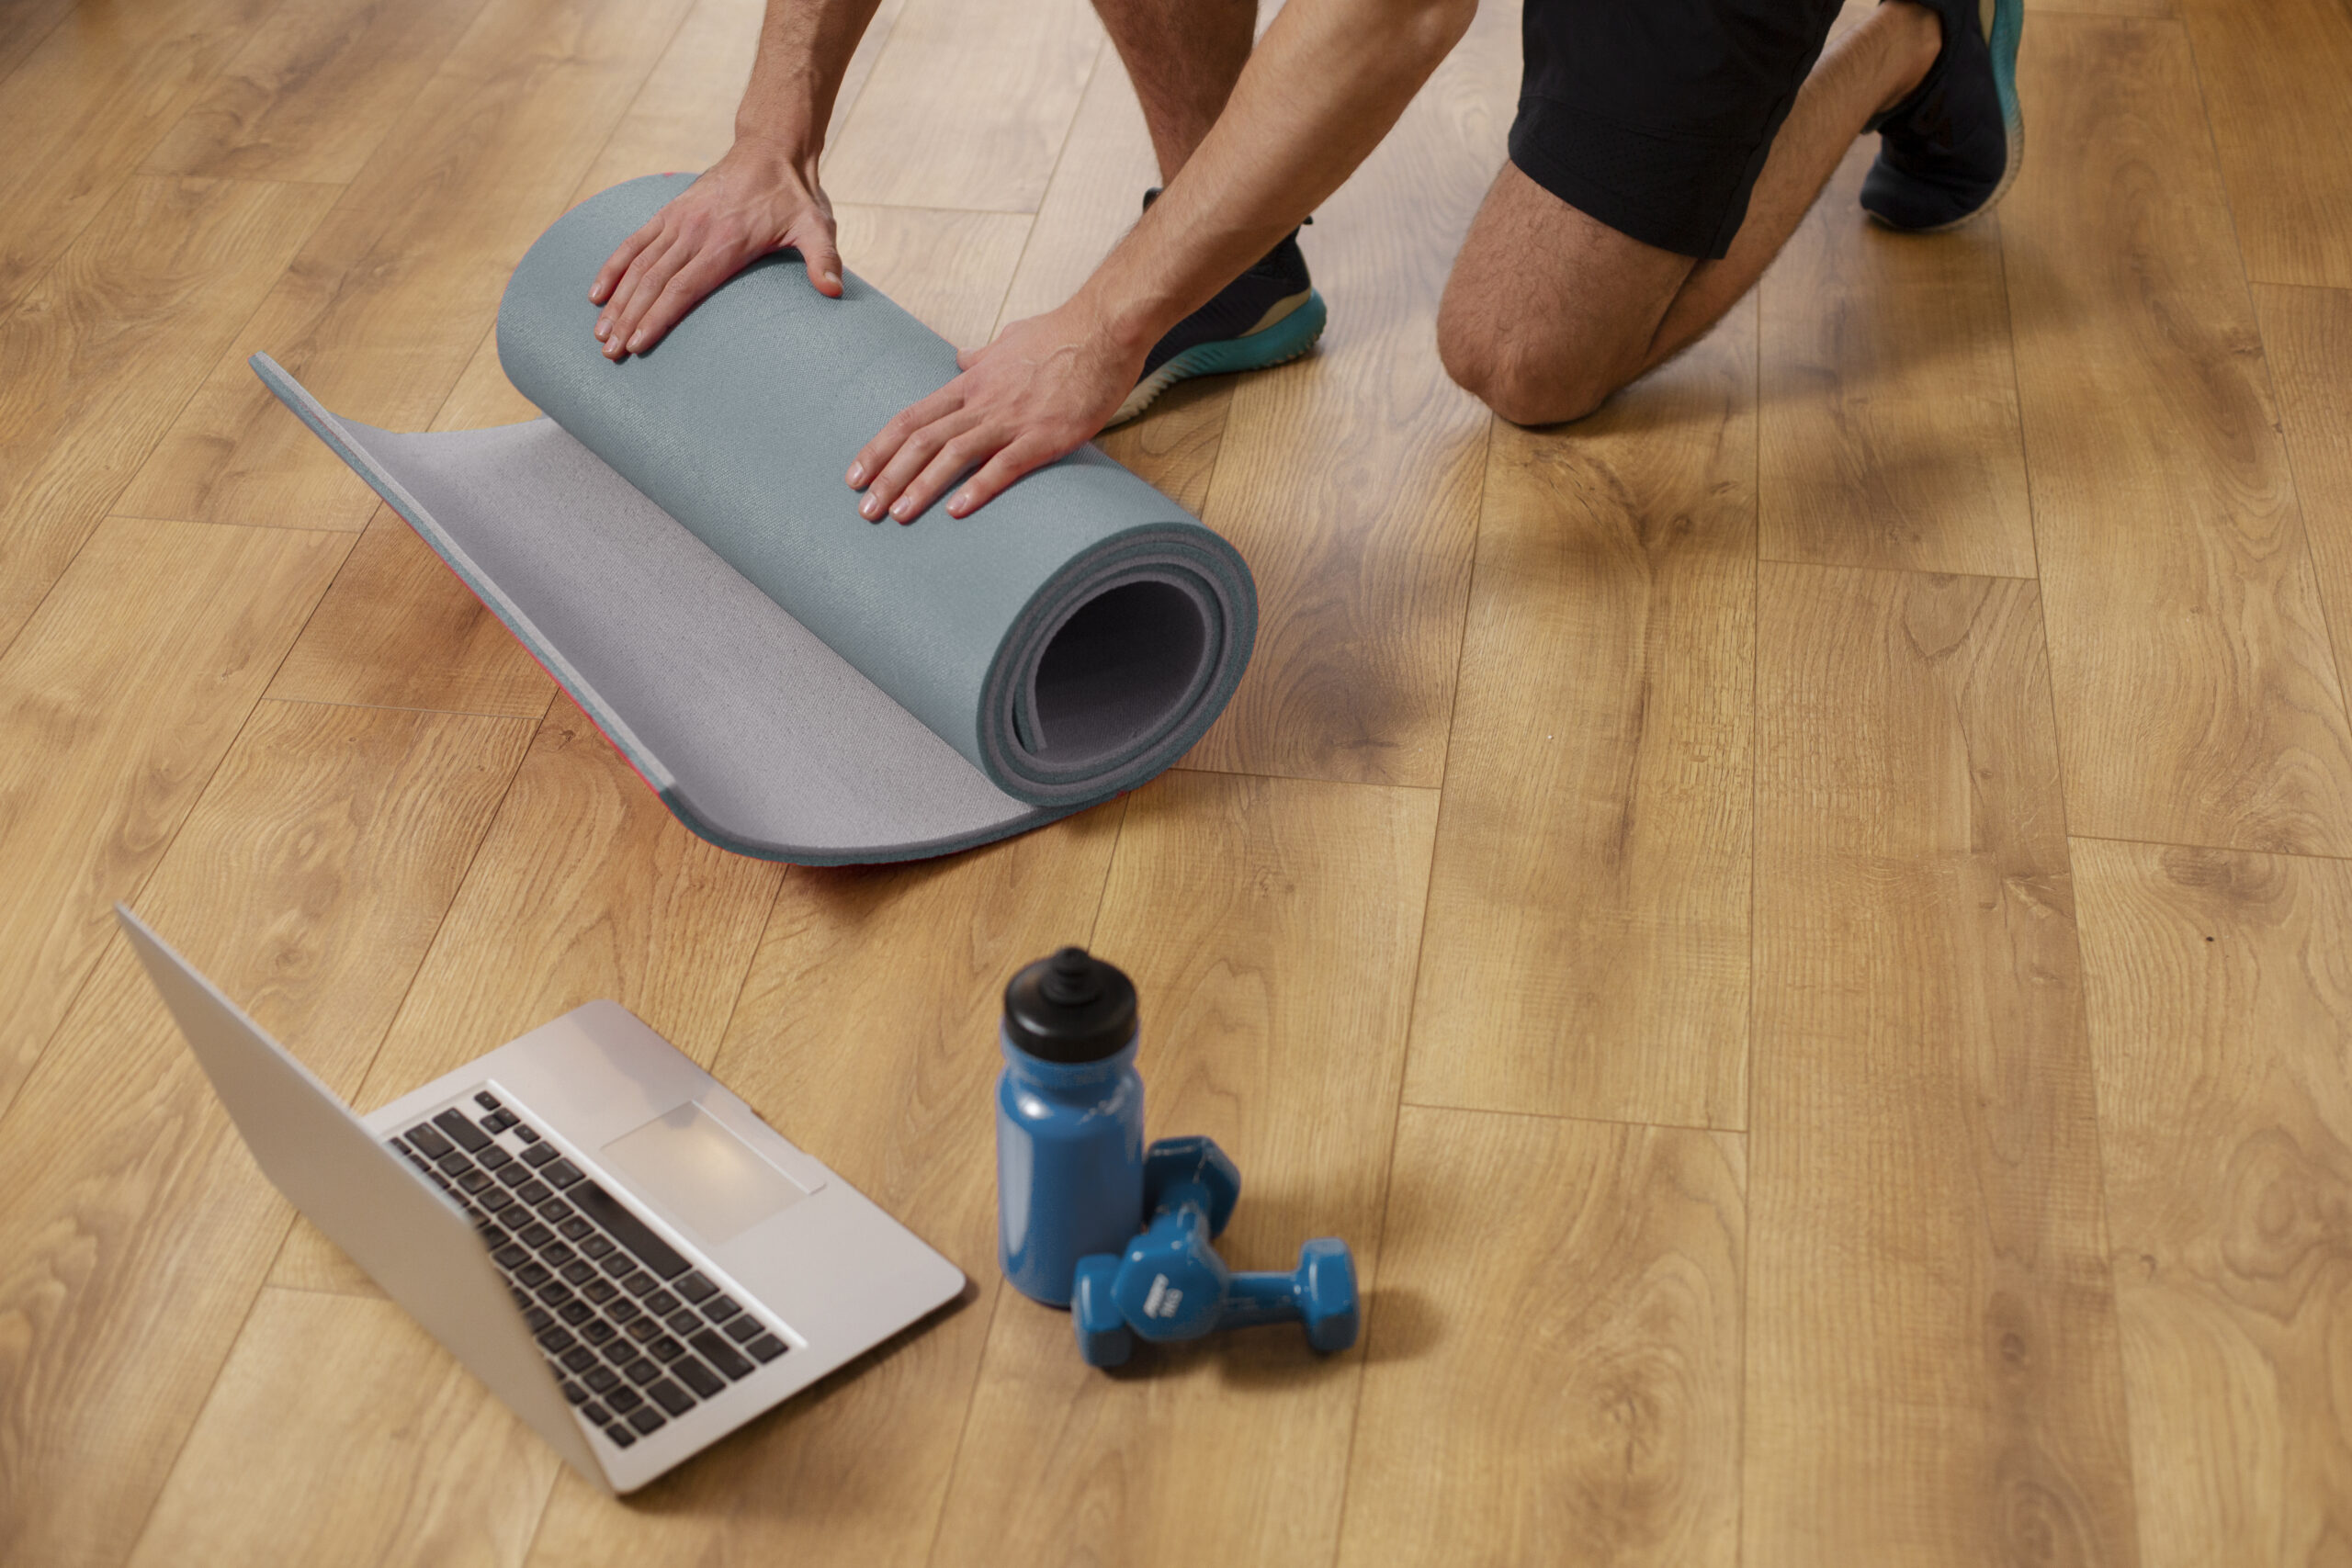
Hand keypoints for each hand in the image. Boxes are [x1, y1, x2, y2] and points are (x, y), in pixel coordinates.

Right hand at [589, 139, 840, 358]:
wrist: (771, 149)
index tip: (638, 343)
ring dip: (617, 301)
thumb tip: (834, 291)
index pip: (684, 287)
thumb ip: (824, 259)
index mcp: (726, 242)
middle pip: (653, 282)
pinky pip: (634, 242)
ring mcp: (678, 221)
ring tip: (600, 334)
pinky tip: (597, 293)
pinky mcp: (670, 213)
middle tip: (610, 353)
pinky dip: (613, 266)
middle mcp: (694, 231)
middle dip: (629, 319)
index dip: (658, 316)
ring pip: (638, 265)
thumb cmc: (795, 196)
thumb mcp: (817, 226)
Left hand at [846, 297, 1147, 522]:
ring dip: (921, 486)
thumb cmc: (1061, 334)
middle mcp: (982, 401)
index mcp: (970, 383)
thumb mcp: (1010, 340)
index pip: (912, 418)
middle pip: (922, 440)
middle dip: (888, 477)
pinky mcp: (1045, 435)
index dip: (881, 449)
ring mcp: (1012, 418)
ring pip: (953, 454)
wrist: (1105, 328)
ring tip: (897, 515)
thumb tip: (962, 357)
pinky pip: (1004, 465)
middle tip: (865, 510)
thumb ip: (982, 356)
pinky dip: (978, 488)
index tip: (857, 475)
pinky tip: (957, 512)